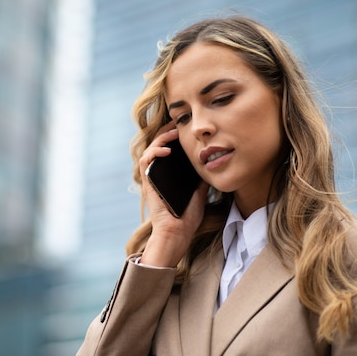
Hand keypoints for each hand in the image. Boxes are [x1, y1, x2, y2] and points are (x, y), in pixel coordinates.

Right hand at [138, 124, 207, 266]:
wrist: (177, 232)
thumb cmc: (187, 217)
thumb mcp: (199, 192)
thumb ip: (201, 179)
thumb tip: (210, 165)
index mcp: (169, 175)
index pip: (170, 149)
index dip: (175, 136)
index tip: (186, 127)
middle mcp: (158, 174)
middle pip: (159, 145)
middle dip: (168, 131)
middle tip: (179, 123)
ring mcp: (152, 177)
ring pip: (151, 149)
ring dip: (161, 138)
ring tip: (174, 131)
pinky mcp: (147, 182)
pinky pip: (146, 161)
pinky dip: (154, 152)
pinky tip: (166, 150)